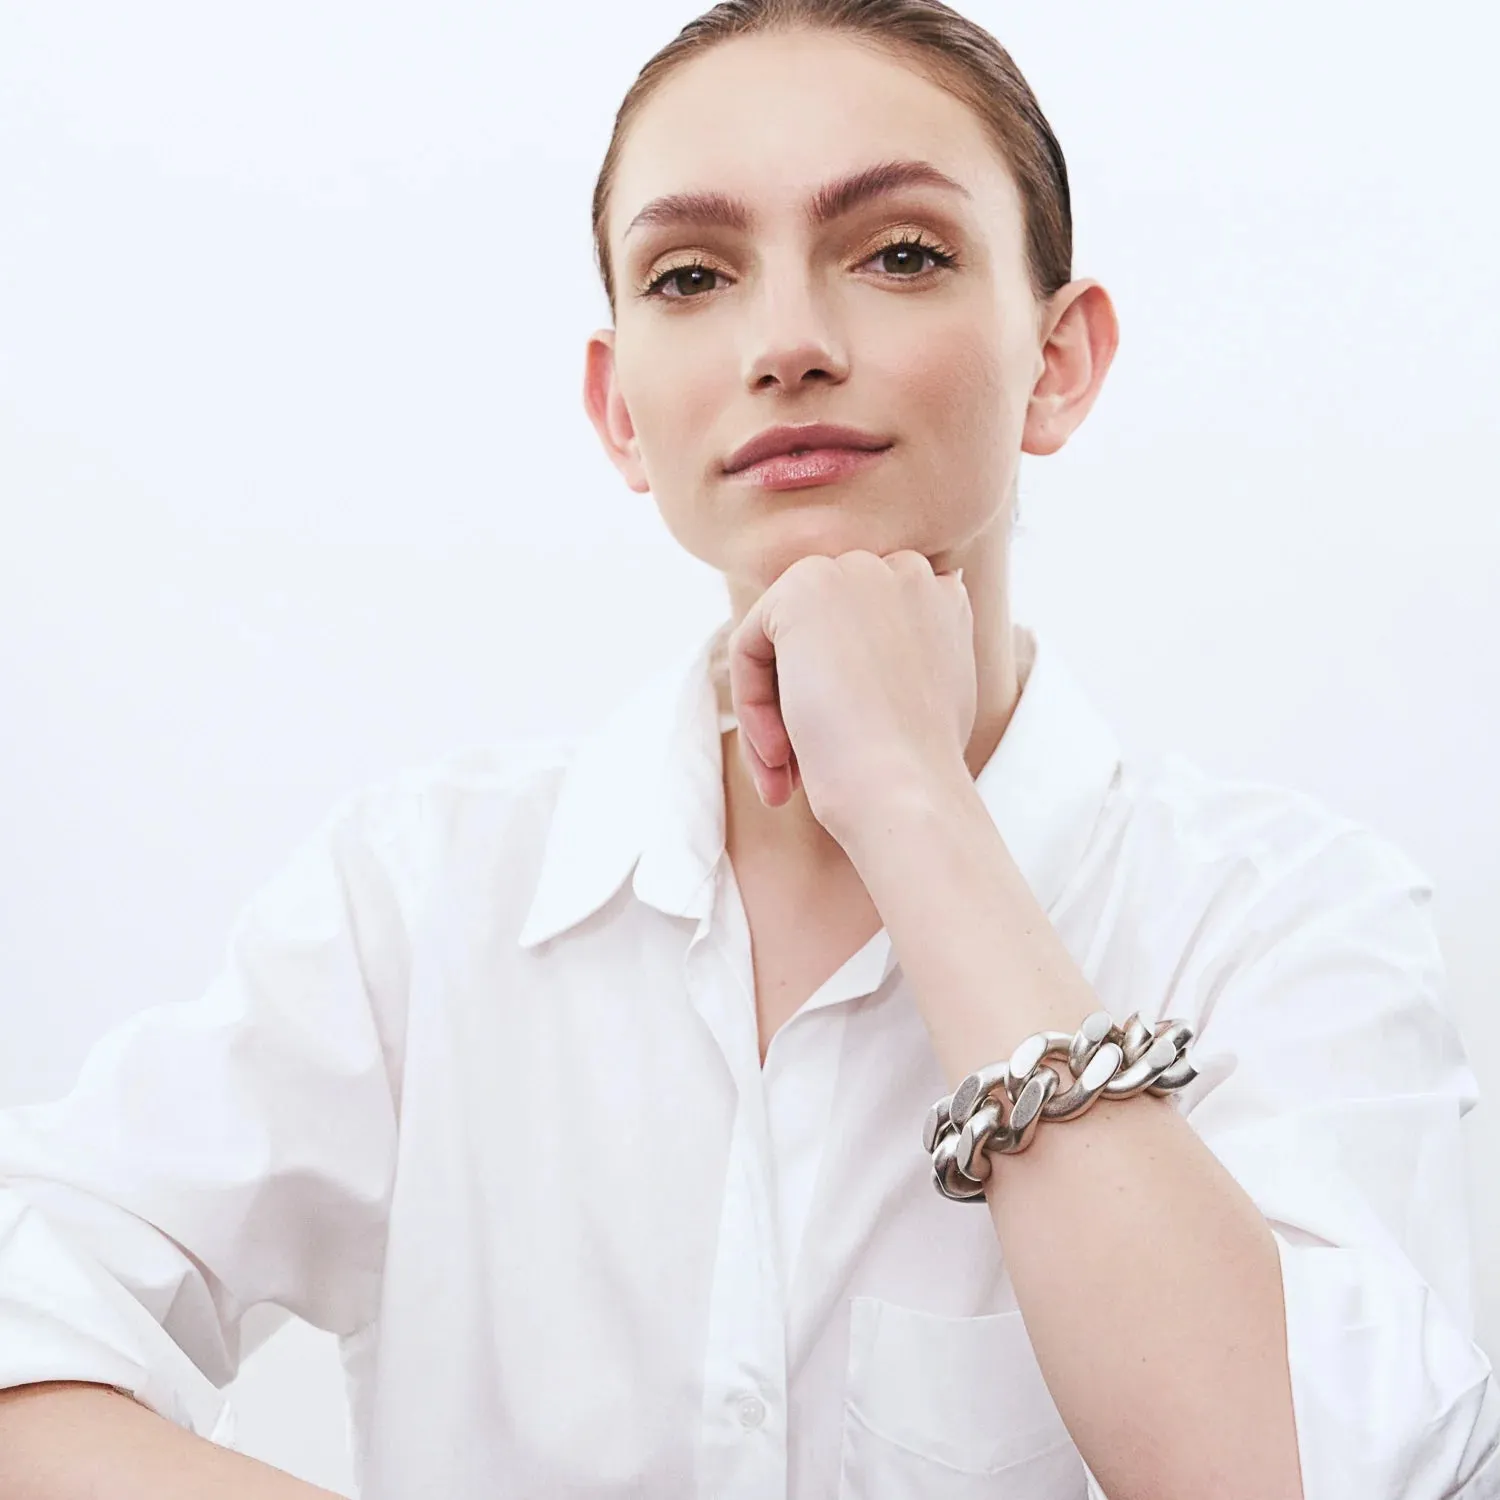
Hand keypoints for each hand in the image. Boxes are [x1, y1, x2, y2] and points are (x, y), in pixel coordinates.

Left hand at [725, 549, 976, 845]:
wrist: (908, 793)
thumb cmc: (919, 770)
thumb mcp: (933, 699)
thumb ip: (904, 656)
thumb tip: (855, 658)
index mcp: (941, 595)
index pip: (861, 631)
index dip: (842, 694)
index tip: (841, 749)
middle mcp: (904, 568)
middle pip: (816, 634)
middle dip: (800, 702)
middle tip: (799, 770)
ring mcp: (856, 571)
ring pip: (780, 644)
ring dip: (773, 714)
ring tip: (784, 777)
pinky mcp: (803, 586)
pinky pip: (750, 646)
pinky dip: (752, 707)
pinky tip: (779, 757)